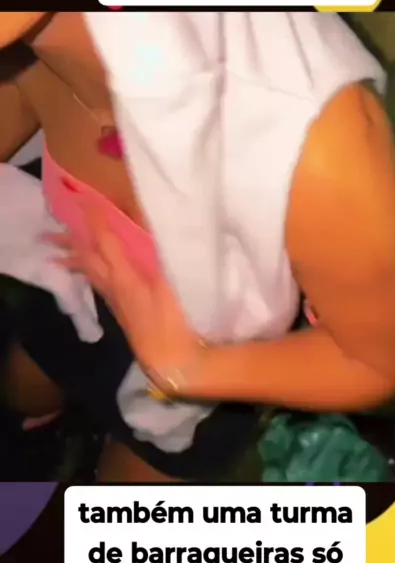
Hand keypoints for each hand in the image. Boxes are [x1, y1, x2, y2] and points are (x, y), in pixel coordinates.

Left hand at [44, 202, 199, 373]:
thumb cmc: (175, 321)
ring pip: (90, 275)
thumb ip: (160, 253)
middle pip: (87, 260)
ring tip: (61, 256)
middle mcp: (114, 287)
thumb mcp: (171, 283)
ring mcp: (116, 301)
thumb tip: (149, 226)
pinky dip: (91, 273)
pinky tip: (97, 275)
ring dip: (76, 261)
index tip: (86, 201)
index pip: (105, 242)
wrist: (171, 360)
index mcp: (124, 277)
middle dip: (70, 245)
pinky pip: (99, 284)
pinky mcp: (122, 311)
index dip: (96, 220)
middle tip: (50, 236)